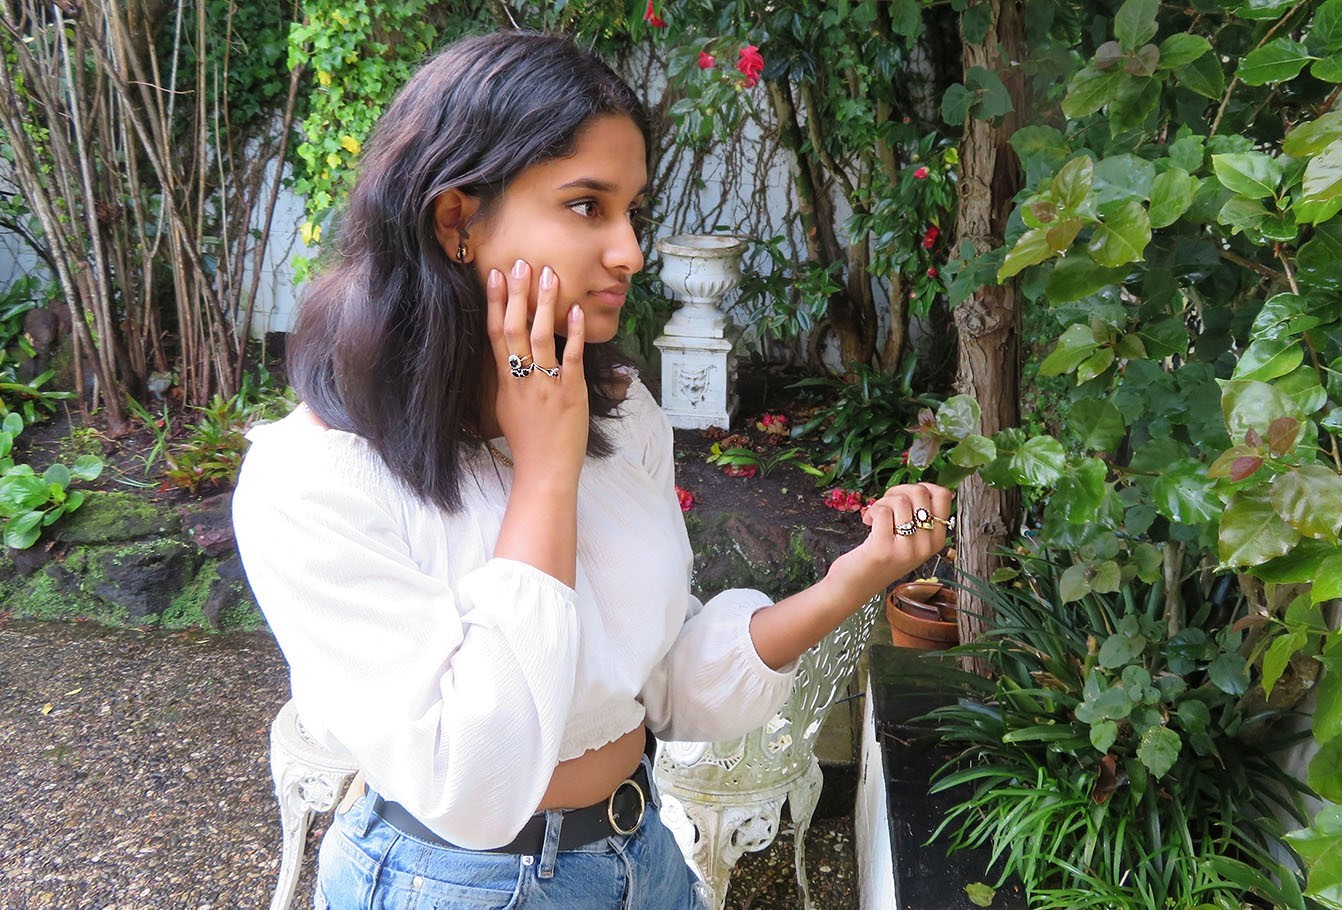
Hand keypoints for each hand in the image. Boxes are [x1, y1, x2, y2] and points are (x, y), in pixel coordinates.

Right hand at [485, 259, 587, 480]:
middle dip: (517, 293)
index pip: (495, 333)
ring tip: (549, 275)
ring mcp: (546, 384)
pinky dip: (574, 333)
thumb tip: (503, 355)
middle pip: (515, 328)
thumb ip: (506, 378)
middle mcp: (523, 378)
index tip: (493, 275)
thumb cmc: (527, 441)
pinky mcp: (570, 392)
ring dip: (545, 304)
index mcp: (506, 380)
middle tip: (520, 262)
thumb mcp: (506, 406)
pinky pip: (571, 357)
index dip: (493, 302)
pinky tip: (577, 310)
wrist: (544, 470)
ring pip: (542, 336)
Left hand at [824, 482, 953, 605]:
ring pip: (900, 501)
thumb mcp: (910, 540)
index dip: (922, 487)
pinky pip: (883, 511)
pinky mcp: (884, 550)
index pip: (943, 496)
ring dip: (882, 502)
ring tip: (875, 515)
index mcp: (936, 540)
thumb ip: (918, 517)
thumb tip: (924, 487)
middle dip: (898, 491)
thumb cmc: (881, 557)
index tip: (906, 498)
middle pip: (920, 493)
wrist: (854, 586)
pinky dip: (872, 510)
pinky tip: (868, 521)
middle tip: (885, 505)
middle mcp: (926, 546)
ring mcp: (907, 549)